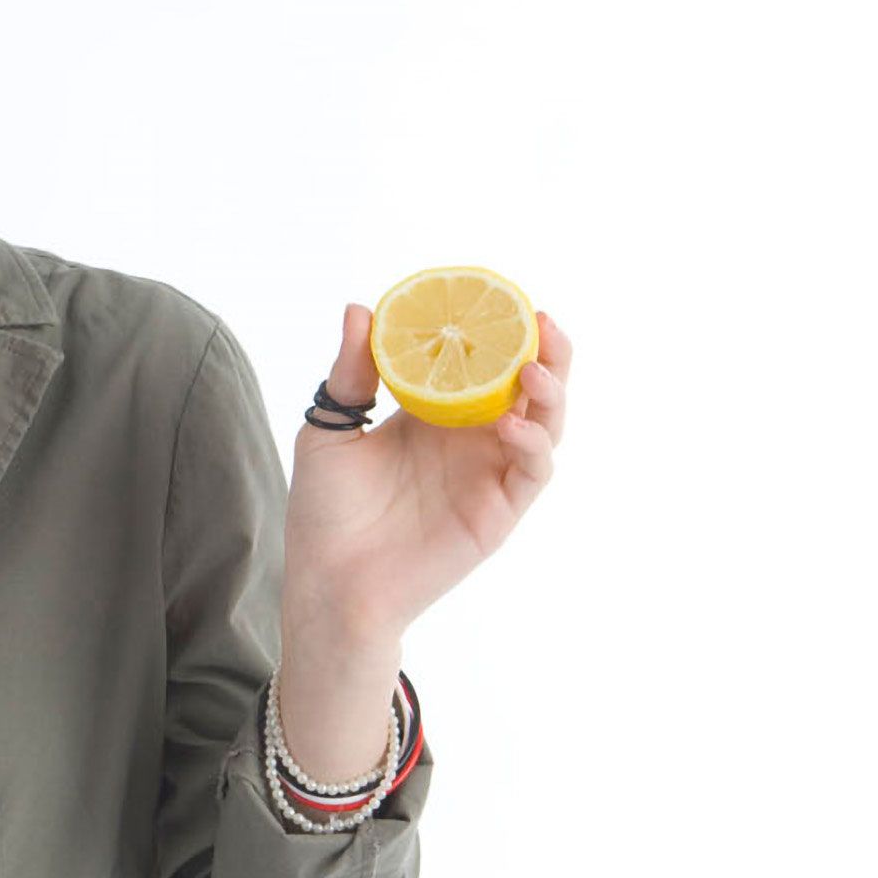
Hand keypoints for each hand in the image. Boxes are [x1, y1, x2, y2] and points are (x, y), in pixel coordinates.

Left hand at [285, 305, 571, 641]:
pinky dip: (534, 443)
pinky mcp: (500, 512)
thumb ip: (351, 375)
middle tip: (540, 319)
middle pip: (530, 386)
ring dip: (551, 392)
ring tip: (531, 369)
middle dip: (548, 350)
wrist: (330, 582)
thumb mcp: (331, 432)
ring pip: (547, 423)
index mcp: (437, 414)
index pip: (484, 362)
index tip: (502, 295)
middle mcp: (472, 440)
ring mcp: (490, 475)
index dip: (502, 330)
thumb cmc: (326, 513)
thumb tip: (359, 308)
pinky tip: (510, 425)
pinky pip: (534, 471)